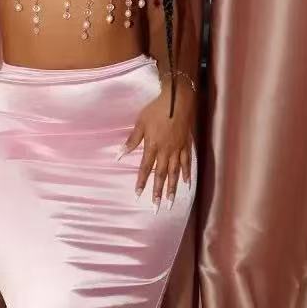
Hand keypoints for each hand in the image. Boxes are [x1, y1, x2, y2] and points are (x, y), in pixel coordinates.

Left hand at [118, 80, 194, 209]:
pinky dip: (187, 173)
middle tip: (157, 207)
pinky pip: (187, 162)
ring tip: (170, 202)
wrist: (177, 100)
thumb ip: (131, 141)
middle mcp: (166, 151)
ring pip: (175, 172)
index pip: (145, 168)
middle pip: (161, 175)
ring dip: (172, 188)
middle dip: (158, 192)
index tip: (138, 195)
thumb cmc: (156, 109)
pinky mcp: (186, 145)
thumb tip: (119, 155)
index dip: (141, 182)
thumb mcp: (140, 123)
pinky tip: (186, 183)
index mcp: (153, 146)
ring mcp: (177, 149)